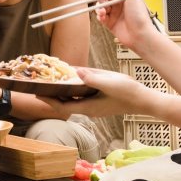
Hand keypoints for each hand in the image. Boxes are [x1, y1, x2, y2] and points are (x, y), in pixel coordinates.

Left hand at [38, 67, 154, 118]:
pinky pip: (82, 96)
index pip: (63, 106)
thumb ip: (92, 78)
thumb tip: (76, 72)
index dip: (49, 101)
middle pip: (65, 103)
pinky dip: (74, 89)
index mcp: (89, 107)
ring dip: (62, 92)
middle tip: (41, 85)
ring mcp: (94, 106)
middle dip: (52, 95)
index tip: (37, 94)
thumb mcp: (109, 83)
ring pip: (73, 100)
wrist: (143, 100)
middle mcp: (89, 108)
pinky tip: (73, 80)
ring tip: (52, 81)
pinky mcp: (99, 102)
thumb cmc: (128, 93)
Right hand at [95, 0, 155, 50]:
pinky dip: (99, 15)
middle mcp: (118, 3)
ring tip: (102, 11)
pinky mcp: (109, 22)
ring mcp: (113, 13)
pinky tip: (102, 17)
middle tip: (102, 0)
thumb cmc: (139, 16)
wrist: (140, 35)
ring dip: (99, 7)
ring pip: (100, 5)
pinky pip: (100, 16)